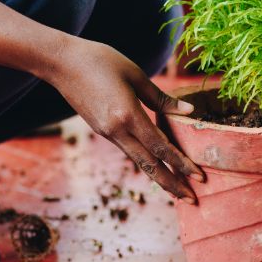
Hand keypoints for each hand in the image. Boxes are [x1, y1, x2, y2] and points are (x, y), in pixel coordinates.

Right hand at [47, 38, 205, 201]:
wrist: (61, 63)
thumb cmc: (100, 60)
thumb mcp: (135, 74)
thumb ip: (162, 98)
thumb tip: (190, 111)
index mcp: (127, 115)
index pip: (160, 147)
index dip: (182, 163)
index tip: (200, 176)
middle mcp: (116, 131)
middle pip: (150, 165)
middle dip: (172, 184)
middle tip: (192, 201)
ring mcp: (107, 133)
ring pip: (139, 161)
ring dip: (159, 177)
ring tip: (177, 190)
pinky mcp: (102, 130)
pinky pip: (129, 149)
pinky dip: (146, 161)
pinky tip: (157, 165)